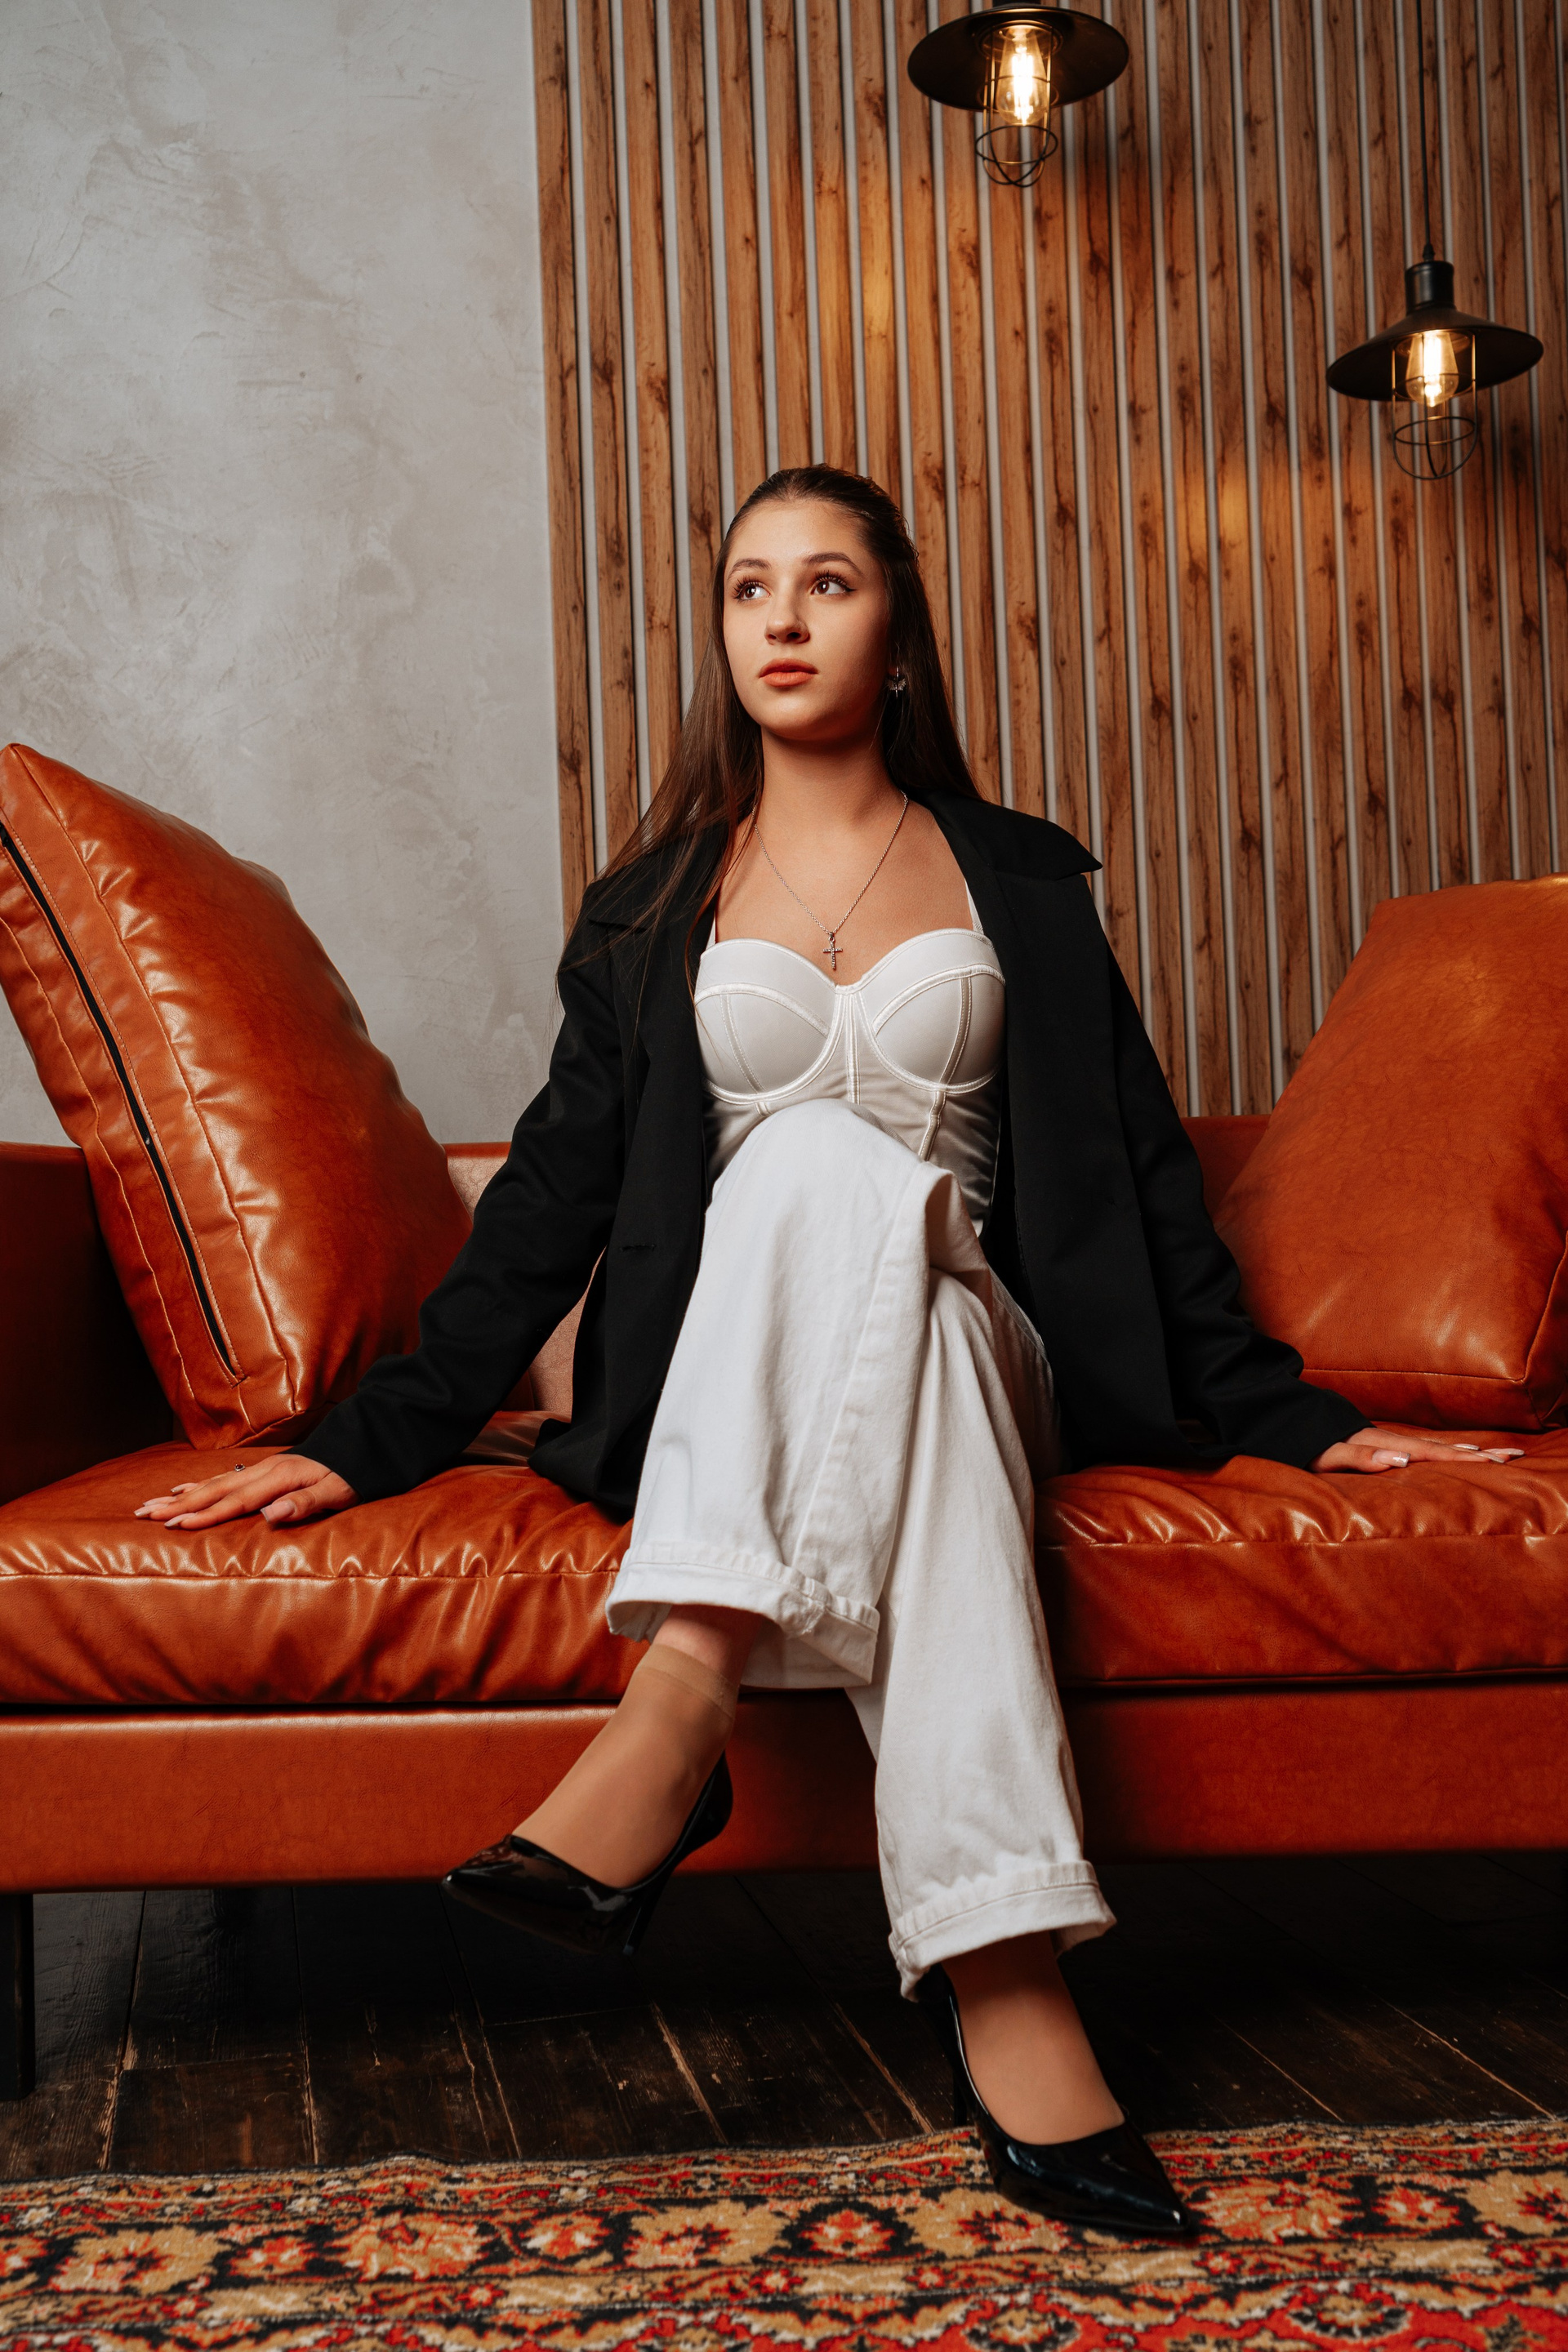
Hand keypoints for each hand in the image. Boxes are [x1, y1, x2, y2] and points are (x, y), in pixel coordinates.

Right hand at [134, 1453, 356, 1528]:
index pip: (235, 1501)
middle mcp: (264, 1470)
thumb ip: (304, 1503)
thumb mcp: (337, 1491)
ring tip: (150, 1504)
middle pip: (214, 1490)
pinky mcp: (263, 1470)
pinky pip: (223, 1477)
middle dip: (179, 1504)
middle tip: (145, 1514)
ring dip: (181, 1495)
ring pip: (213, 1483)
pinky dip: (199, 1484)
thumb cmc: (352, 1473)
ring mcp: (261, 1468)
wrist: (363, 1444)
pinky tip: (182, 1488)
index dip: (206, 1515)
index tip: (175, 1525)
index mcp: (279, 1478)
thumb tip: (269, 1515)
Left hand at [1311, 1426, 1523, 1474]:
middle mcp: (1387, 1439)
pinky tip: (1450, 1455)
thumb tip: (1401, 1459)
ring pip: (1431, 1445)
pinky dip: (1441, 1451)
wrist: (1283, 1419)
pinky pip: (1418, 1448)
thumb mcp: (1328, 1456)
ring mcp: (1383, 1440)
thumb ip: (1361, 1457)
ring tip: (1494, 1454)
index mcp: (1382, 1444)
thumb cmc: (1304, 1443)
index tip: (1495, 1461)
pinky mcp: (1376, 1444)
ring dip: (1463, 1451)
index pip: (1430, 1453)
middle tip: (1513, 1455)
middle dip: (1476, 1452)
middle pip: (1439, 1447)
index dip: (1462, 1458)